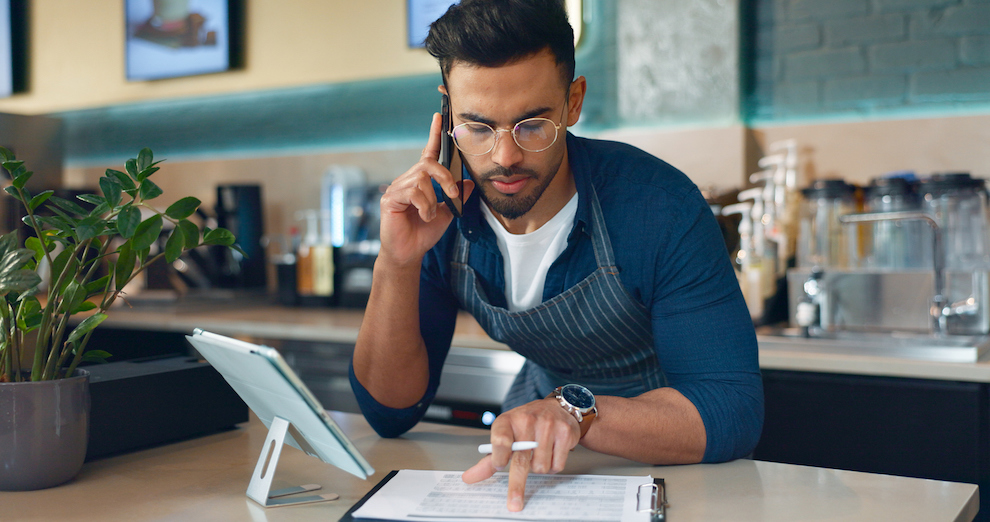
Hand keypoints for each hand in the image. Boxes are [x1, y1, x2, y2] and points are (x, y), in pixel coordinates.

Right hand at [378, 113, 473, 267]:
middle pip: (427, 163)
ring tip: (430, 214)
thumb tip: (470, 183)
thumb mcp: (447, 213)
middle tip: (452, 194)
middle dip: (444, 177)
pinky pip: (413, 192)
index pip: (428, 153)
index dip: (433, 134)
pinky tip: (422, 216)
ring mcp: (396, 189)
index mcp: (420, 181)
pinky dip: (424, 206)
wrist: (409, 253)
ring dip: (432, 198)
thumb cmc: (424, 233)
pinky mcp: (390, 199)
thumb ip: (457, 197)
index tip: (439, 116)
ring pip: (421, 179)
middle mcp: (407, 180)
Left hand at [462, 398, 580, 511]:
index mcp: (507, 421)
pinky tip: (551, 452)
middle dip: (517, 486)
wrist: (556, 408)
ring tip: (539, 453)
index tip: (498, 465)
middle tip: (514, 504)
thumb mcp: (505, 434)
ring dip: (539, 468)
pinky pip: (556, 465)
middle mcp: (527, 421)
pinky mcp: (564, 433)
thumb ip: (489, 458)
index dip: (499, 455)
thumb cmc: (526, 424)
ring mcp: (547, 426)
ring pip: (540, 467)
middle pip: (521, 461)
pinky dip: (553, 465)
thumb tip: (469, 478)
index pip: (500, 440)